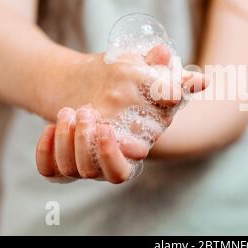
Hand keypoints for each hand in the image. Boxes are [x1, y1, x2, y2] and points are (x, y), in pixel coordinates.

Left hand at [36, 45, 206, 182]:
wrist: (81, 81)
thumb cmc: (121, 80)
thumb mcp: (144, 74)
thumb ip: (169, 77)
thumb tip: (202, 80)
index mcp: (134, 143)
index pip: (132, 161)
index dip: (124, 152)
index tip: (116, 133)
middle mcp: (111, 158)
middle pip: (106, 173)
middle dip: (95, 148)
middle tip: (88, 113)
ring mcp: (85, 161)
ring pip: (77, 171)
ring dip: (69, 143)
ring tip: (68, 111)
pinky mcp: (60, 159)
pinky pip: (50, 169)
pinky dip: (46, 152)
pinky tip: (49, 127)